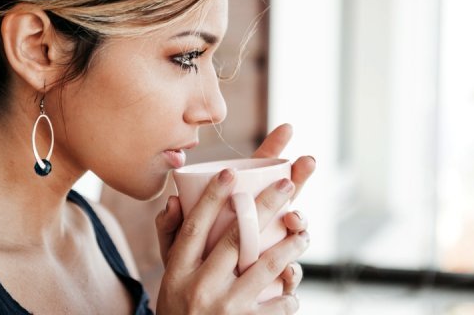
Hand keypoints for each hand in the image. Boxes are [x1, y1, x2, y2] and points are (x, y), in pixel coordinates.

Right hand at [155, 169, 308, 313]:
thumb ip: (170, 238)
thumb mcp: (170, 277)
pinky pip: (275, 307)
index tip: (230, 173)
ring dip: (289, 248)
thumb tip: (175, 199)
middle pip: (235, 239)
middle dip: (263, 208)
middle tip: (286, 185)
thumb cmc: (179, 307)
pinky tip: (292, 287)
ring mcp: (223, 309)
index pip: (195, 227)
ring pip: (263, 268)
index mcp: (178, 270)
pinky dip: (288, 296)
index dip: (212, 198)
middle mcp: (198, 287)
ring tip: (303, 234)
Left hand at [156, 124, 314, 268]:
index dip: (273, 150)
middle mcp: (260, 225)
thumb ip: (170, 226)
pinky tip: (289, 272)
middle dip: (298, 177)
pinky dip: (292, 274)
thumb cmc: (186, 272)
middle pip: (284, 195)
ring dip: (299, 220)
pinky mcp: (274, 283)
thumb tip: (171, 203)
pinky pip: (289, 276)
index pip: (258, 174)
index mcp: (238, 209)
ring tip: (294, 219)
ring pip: (294, 231)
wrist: (193, 312)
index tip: (287, 128)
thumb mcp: (174, 248)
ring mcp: (270, 251)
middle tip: (307, 161)